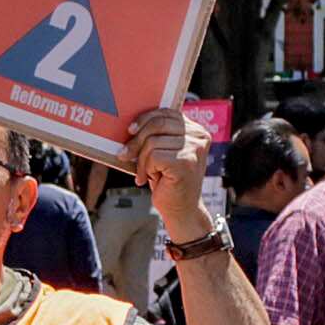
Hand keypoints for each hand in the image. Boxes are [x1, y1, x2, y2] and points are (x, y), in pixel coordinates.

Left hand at [126, 109, 213, 237]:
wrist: (182, 211)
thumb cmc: (169, 181)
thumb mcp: (164, 152)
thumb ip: (157, 136)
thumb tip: (130, 124)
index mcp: (196, 131)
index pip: (166, 113)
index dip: (145, 118)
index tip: (130, 130)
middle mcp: (199, 137)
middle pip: (157, 123)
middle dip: (137, 139)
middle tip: (124, 154)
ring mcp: (194, 149)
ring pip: (152, 141)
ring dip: (141, 160)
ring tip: (144, 173)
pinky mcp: (185, 162)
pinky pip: (153, 156)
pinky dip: (146, 168)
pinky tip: (151, 179)